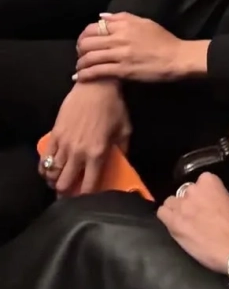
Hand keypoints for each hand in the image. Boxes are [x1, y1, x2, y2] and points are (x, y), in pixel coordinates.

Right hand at [41, 80, 130, 195]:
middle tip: (70, 193)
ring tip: (60, 182)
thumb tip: (124, 164)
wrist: (95, 87)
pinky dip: (44, 169)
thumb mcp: (125, 129)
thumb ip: (123, 150)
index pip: (89, 185)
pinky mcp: (54, 135)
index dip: (87, 198)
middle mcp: (78, 153)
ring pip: (52, 174)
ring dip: (55, 181)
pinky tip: (49, 170)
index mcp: (97, 154)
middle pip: (64, 184)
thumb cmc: (113, 107)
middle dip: (66, 193)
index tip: (88, 201)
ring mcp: (64, 144)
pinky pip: (44, 159)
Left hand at [75, 12, 208, 82]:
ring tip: (79, 68)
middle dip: (79, 49)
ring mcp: (120, 54)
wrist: (176, 58)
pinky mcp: (122, 70)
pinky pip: (97, 71)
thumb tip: (102, 16)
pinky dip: (85, 75)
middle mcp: (119, 38)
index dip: (85, 35)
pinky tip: (80, 78)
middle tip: (80, 55)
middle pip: (88, 41)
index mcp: (125, 24)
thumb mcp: (145, 22)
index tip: (85, 41)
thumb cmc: (163, 40)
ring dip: (80, 63)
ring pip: (89, 57)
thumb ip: (123, 18)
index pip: (95, 26)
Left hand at [158, 173, 228, 273]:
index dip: (205, 192)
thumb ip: (226, 197)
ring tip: (185, 220)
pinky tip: (174, 224)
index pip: (202, 180)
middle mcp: (192, 190)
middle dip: (191, 201)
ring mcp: (181, 206)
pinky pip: (162, 213)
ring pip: (171, 202)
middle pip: (185, 192)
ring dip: (177, 209)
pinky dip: (167, 217)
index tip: (209, 201)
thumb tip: (225, 200)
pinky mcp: (173, 223)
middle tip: (199, 214)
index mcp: (209, 181)